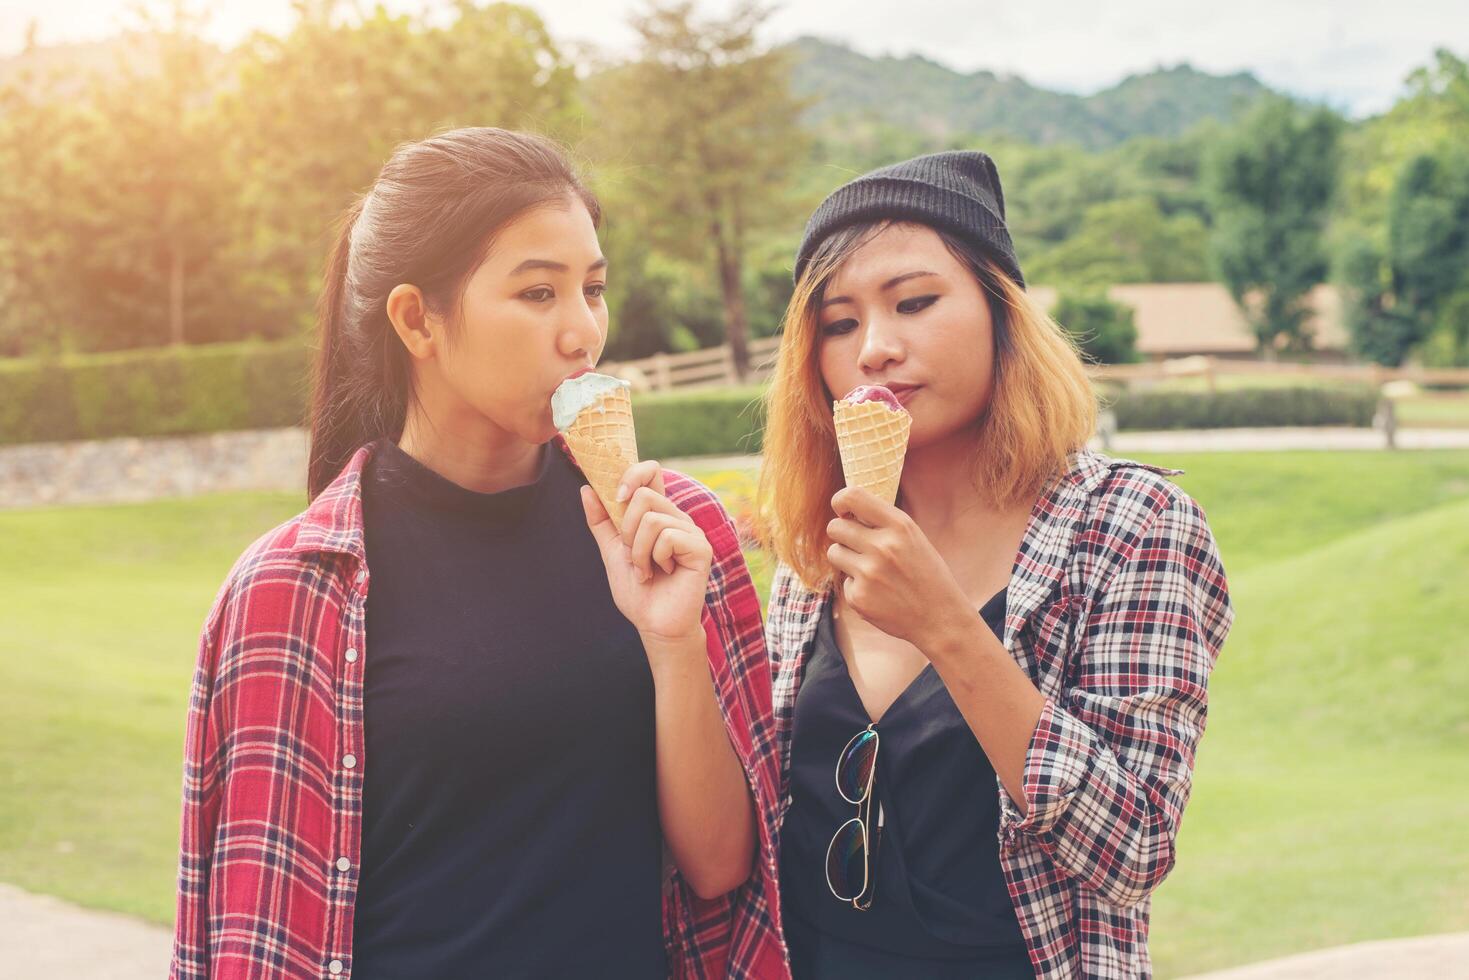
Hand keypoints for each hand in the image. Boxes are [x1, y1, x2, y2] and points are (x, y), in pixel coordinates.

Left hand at [581, 460, 712, 647]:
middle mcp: (677, 517)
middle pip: (644, 495)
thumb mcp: (611, 551)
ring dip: (638, 552)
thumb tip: (586, 488)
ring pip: (652, 520)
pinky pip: (667, 537)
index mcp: (659, 513)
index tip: (616, 497)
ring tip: (646, 571)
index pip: (651, 472)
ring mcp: (692, 531)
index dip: (632, 474)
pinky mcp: (701, 548)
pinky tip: (663, 574)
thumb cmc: (637, 590)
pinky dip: (654, 559)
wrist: (652, 623)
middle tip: (633, 556)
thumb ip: (601, 521)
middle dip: (627, 530)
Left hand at [826, 486, 971, 651]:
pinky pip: (843, 582)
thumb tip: (846, 510)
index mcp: (899, 526)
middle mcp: (882, 547)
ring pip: (834, 552)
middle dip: (842, 534)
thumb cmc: (926, 574)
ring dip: (846, 558)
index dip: (840, 501)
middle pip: (835, 527)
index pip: (852, 497)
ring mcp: (868, 573)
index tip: (842, 511)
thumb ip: (882, 523)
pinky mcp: (858, 597)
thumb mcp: (913, 538)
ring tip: (871, 569)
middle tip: (858, 545)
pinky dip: (856, 586)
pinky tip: (879, 593)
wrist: (940, 618)